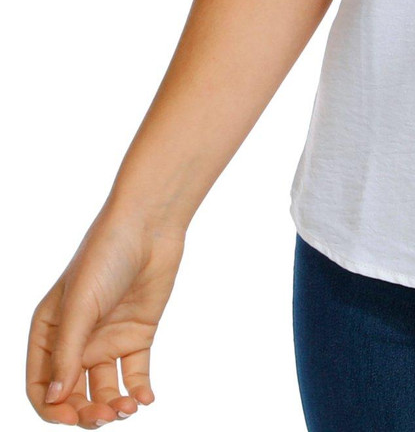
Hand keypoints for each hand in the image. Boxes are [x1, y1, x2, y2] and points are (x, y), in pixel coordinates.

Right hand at [27, 207, 185, 426]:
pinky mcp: (137, 334)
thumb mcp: (80, 305)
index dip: (52, 408)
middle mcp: (75, 340)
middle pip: (73, 393)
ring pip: (103, 388)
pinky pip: (134, 373)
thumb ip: (67, 353)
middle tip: (105, 417)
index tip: (72, 416)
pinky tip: (145, 399)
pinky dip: (138, 390)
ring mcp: (107, 338)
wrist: (149, 225)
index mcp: (48, 331)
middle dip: (85, 413)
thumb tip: (56, 399)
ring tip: (127, 409)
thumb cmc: (105, 256)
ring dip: (113, 405)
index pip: (41, 385)